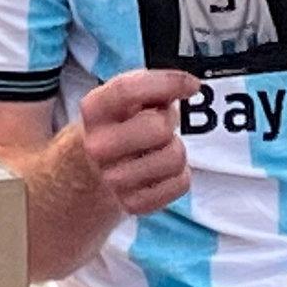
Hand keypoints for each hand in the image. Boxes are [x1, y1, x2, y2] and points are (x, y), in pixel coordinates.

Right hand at [77, 69, 199, 215]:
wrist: (93, 168)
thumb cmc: (120, 124)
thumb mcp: (126, 97)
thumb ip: (153, 85)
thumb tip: (188, 85)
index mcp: (94, 111)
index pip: (129, 90)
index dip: (168, 83)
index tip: (192, 85)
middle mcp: (98, 146)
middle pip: (158, 128)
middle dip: (169, 121)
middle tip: (159, 123)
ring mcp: (113, 179)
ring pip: (175, 158)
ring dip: (176, 149)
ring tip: (159, 148)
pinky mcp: (132, 203)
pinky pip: (181, 183)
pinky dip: (180, 174)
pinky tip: (161, 169)